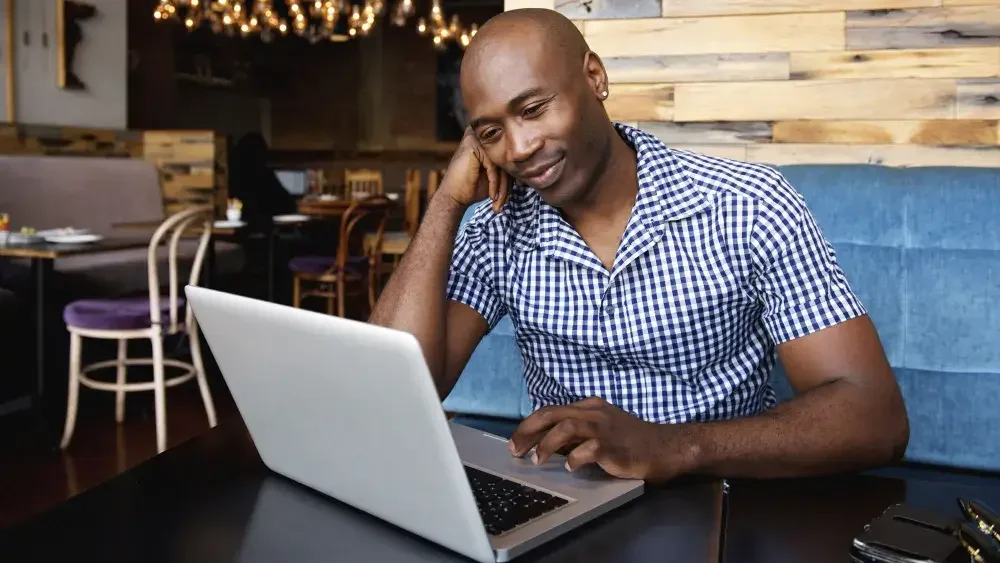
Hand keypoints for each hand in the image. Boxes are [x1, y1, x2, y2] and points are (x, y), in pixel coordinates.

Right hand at [439, 127, 510, 212]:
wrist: (453, 197)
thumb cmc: (474, 188)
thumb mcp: (496, 178)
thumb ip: (508, 168)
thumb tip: (529, 167)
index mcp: (489, 142)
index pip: (508, 159)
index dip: (511, 179)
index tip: (510, 196)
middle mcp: (483, 137)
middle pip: (505, 161)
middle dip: (506, 186)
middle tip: (502, 203)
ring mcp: (477, 139)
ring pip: (501, 164)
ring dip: (502, 188)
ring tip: (498, 203)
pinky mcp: (473, 146)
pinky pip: (493, 166)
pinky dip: (494, 184)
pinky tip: (492, 196)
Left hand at [508, 397, 693, 480]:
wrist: (665, 447)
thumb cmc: (631, 442)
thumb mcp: (599, 431)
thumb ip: (574, 434)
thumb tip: (543, 445)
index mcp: (588, 407)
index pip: (550, 411)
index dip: (529, 425)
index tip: (516, 441)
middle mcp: (593, 413)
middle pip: (551, 414)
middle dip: (528, 432)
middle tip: (515, 450)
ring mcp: (604, 428)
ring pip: (565, 428)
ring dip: (545, 445)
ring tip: (537, 461)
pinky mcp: (613, 446)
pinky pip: (588, 449)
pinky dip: (574, 458)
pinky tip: (570, 467)